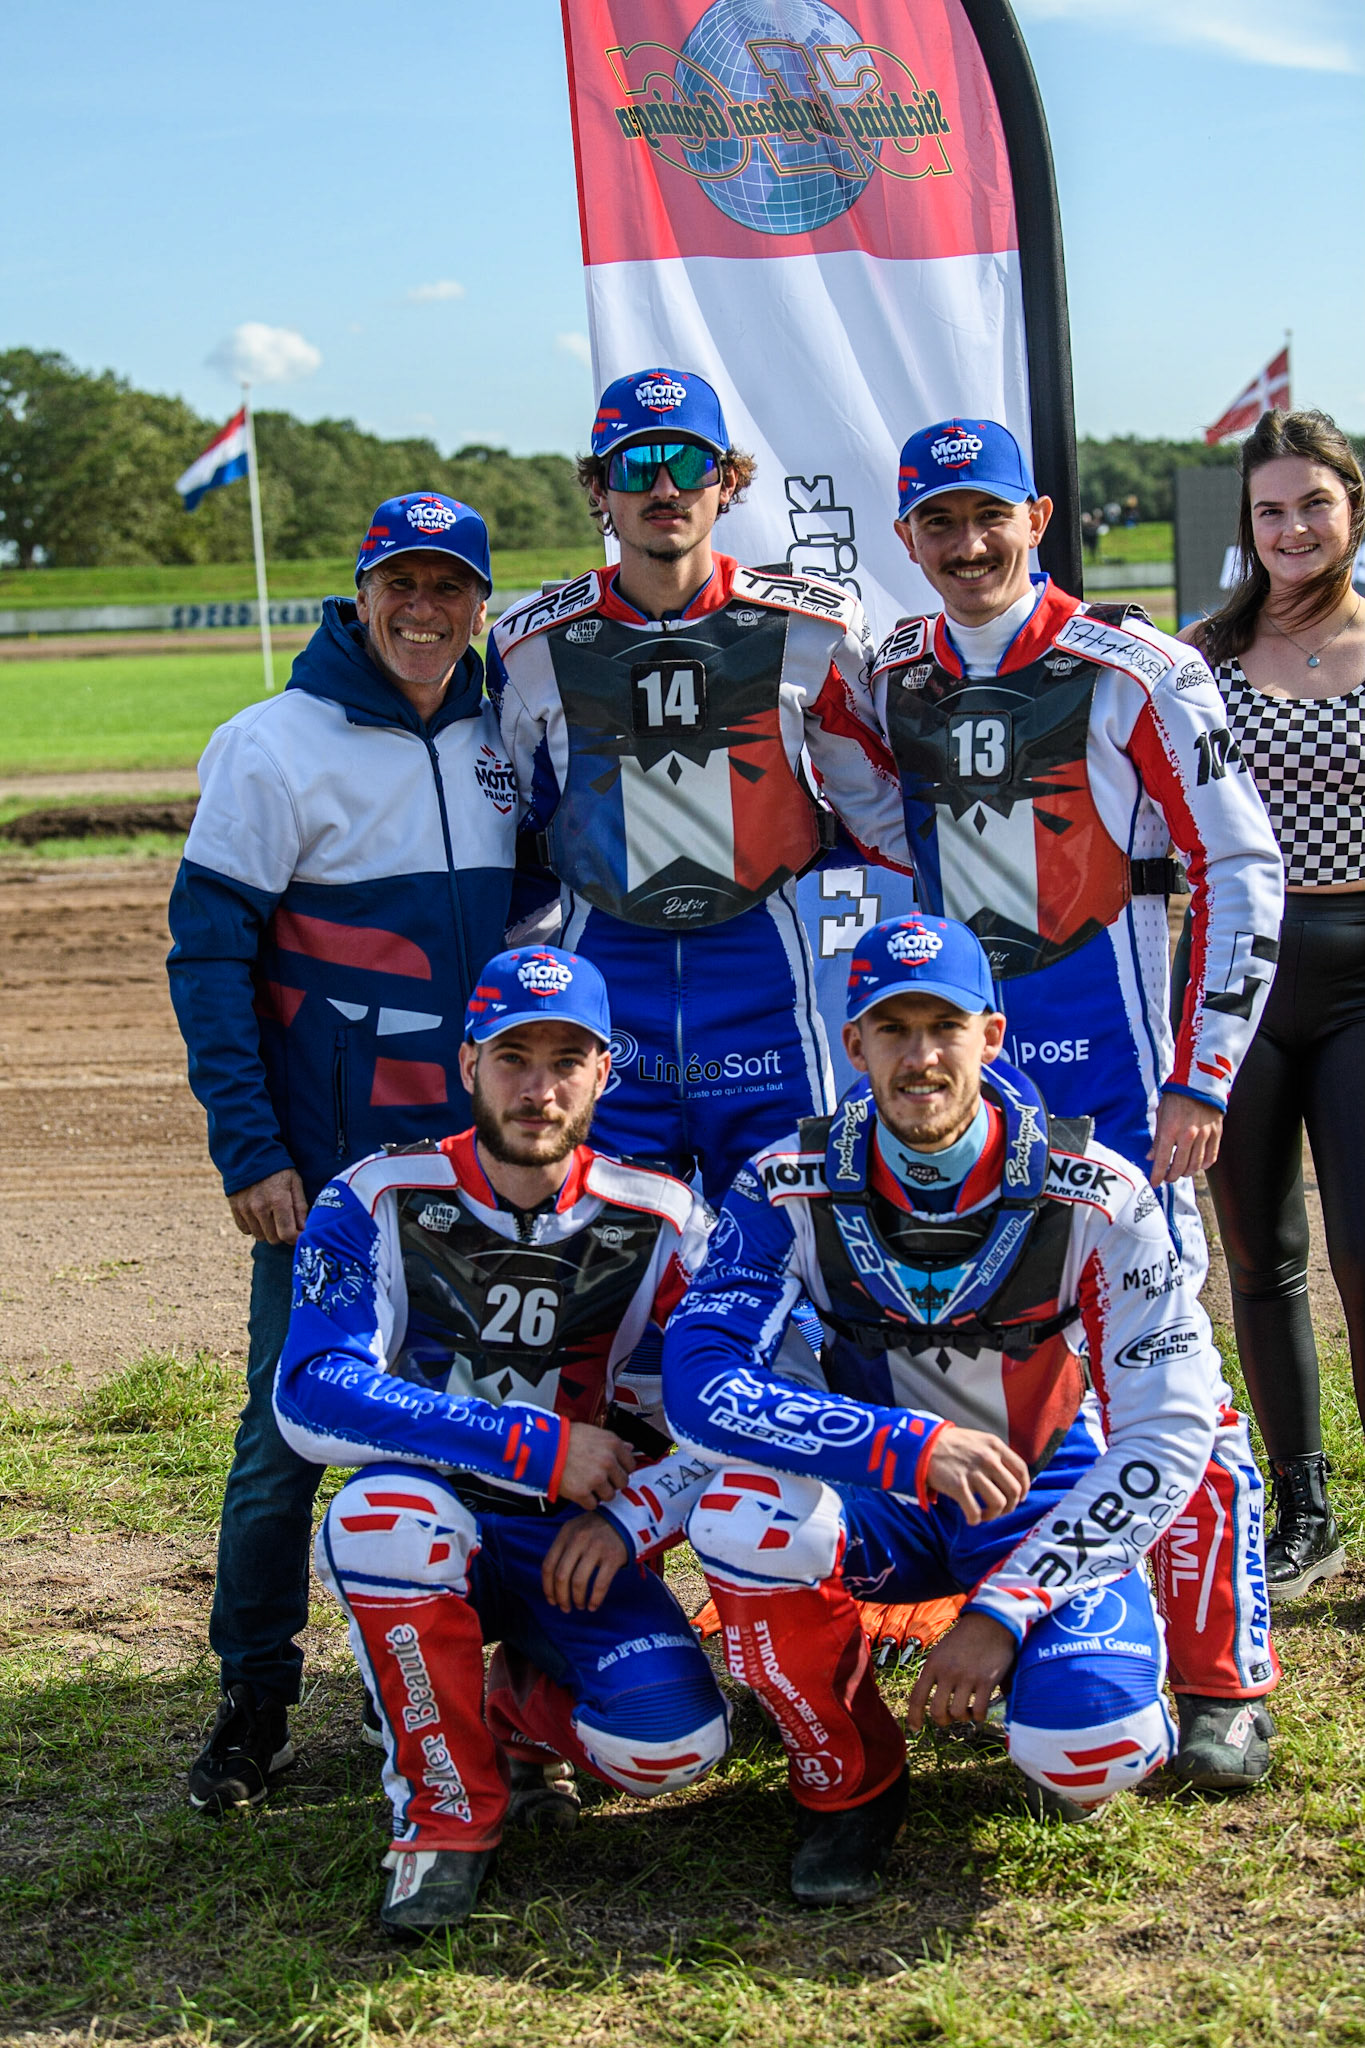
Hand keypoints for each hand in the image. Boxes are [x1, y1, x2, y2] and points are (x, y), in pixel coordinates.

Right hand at [228, 1168, 307, 1244]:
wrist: (250, 1155)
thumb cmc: (278, 1170)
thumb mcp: (295, 1183)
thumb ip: (300, 1207)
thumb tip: (304, 1229)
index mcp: (278, 1200)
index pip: (287, 1234)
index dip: (296, 1238)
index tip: (300, 1234)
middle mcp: (260, 1207)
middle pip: (273, 1239)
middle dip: (282, 1235)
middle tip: (286, 1223)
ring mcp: (245, 1209)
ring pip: (259, 1236)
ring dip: (268, 1232)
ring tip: (272, 1217)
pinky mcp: (235, 1209)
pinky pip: (246, 1230)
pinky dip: (254, 1227)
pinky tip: (259, 1215)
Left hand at [540, 1511, 629, 1612]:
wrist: (625, 1519)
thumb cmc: (596, 1530)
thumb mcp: (575, 1530)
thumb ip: (562, 1550)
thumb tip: (551, 1583)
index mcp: (565, 1534)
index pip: (548, 1565)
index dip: (548, 1587)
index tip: (551, 1600)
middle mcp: (578, 1539)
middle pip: (561, 1576)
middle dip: (561, 1597)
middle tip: (565, 1608)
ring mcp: (596, 1547)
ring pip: (578, 1582)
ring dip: (577, 1599)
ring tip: (580, 1605)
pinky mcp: (612, 1557)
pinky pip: (600, 1585)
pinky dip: (595, 1599)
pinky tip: (593, 1606)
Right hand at [554, 1422, 635, 1508]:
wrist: (542, 1447)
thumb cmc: (564, 1437)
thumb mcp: (592, 1432)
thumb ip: (612, 1441)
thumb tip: (629, 1447)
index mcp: (612, 1444)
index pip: (631, 1464)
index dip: (621, 1468)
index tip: (614, 1471)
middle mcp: (608, 1461)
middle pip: (622, 1482)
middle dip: (612, 1482)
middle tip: (599, 1479)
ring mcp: (596, 1478)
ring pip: (609, 1496)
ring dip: (599, 1493)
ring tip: (587, 1484)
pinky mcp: (582, 1492)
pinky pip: (593, 1504)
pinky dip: (585, 1501)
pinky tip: (578, 1490)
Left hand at [906, 1611, 1016, 1730]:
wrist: (990, 1623)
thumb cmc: (964, 1639)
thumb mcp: (941, 1651)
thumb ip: (934, 1672)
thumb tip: (927, 1698)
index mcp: (932, 1665)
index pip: (916, 1697)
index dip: (914, 1716)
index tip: (916, 1728)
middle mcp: (947, 1672)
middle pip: (937, 1711)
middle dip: (942, 1720)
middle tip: (948, 1718)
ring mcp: (967, 1677)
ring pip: (958, 1714)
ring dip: (962, 1717)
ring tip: (967, 1711)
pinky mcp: (986, 1681)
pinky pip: (978, 1712)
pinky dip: (978, 1717)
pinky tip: (979, 1710)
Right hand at [926, 1427, 1028, 1525]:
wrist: (922, 1444)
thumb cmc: (951, 1444)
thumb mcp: (978, 1441)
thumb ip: (995, 1455)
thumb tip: (1011, 1478)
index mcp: (995, 1446)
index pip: (1022, 1470)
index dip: (1025, 1488)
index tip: (1019, 1498)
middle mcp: (988, 1458)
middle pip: (1014, 1491)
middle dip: (1010, 1506)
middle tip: (999, 1510)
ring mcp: (973, 1472)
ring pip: (999, 1503)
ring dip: (994, 1515)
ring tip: (984, 1514)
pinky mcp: (958, 1486)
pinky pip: (975, 1512)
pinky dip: (975, 1520)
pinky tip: (970, 1518)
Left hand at [1148, 1093, 1223, 1186]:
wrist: (1198, 1083)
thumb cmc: (1176, 1098)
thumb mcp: (1161, 1115)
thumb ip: (1157, 1138)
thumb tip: (1150, 1157)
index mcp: (1170, 1129)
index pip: (1161, 1159)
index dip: (1157, 1174)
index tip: (1155, 1183)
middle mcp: (1187, 1135)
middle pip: (1179, 1165)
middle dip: (1172, 1176)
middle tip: (1169, 1179)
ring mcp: (1204, 1135)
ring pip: (1196, 1164)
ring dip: (1187, 1172)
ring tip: (1182, 1173)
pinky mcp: (1216, 1133)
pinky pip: (1211, 1156)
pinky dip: (1205, 1165)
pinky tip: (1199, 1166)